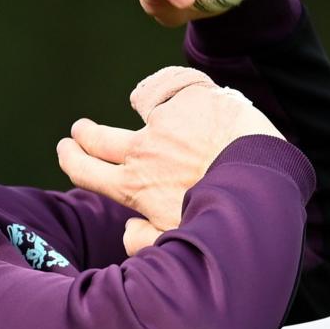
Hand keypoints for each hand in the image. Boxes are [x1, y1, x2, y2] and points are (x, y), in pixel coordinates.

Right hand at [57, 67, 282, 254]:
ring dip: (138, 107)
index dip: (71, 159)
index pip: (86, 171)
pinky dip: (167, 87)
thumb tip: (127, 229)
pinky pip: (167, 85)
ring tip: (143, 105)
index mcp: (134, 187)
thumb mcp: (177, 244)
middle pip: (96, 138)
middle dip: (83, 135)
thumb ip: (144, 243)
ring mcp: (164, 122)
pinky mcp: (189, 99)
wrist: (262, 184)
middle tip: (80, 131)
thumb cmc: (222, 221)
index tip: (67, 150)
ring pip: (137, 106)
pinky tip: (173, 90)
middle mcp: (141, 152)